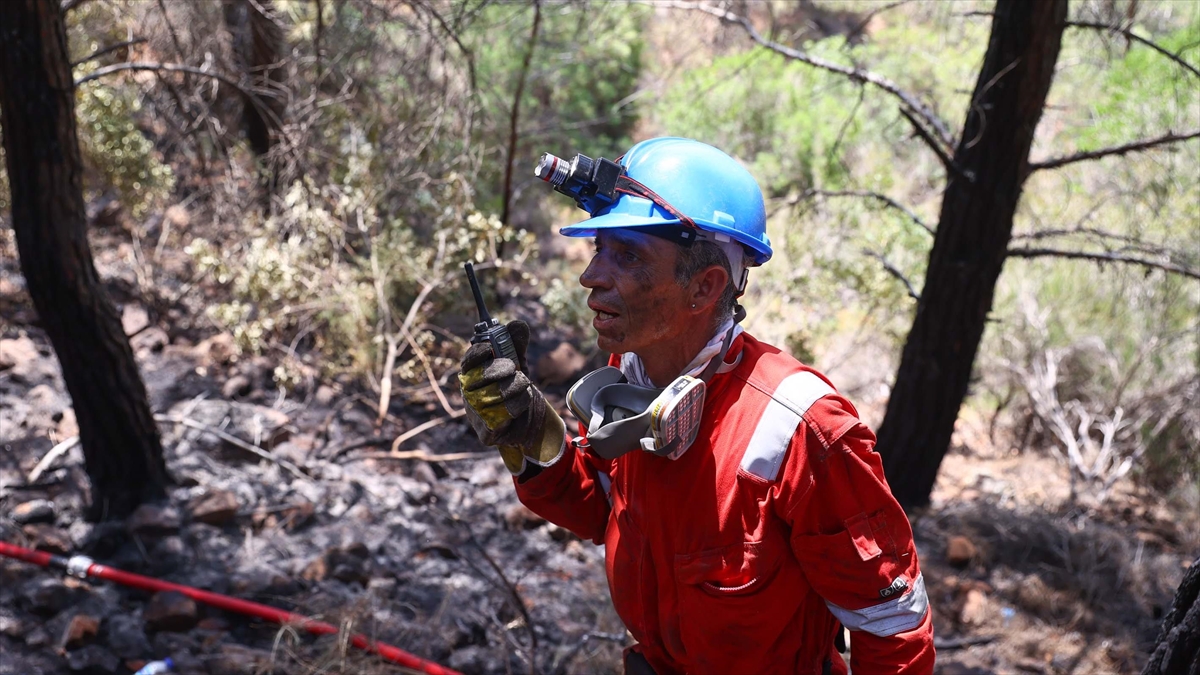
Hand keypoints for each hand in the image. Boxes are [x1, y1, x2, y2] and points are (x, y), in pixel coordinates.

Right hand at [458, 321, 565, 474]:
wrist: (529, 421)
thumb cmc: (517, 388)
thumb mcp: (519, 363)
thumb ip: (516, 344)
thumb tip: (517, 324)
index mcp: (473, 375)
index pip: (468, 362)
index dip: (476, 354)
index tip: (488, 348)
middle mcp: (469, 394)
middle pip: (477, 379)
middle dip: (499, 370)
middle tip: (515, 368)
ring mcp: (476, 414)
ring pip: (489, 397)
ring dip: (513, 388)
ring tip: (524, 385)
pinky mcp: (486, 432)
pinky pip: (499, 417)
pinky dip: (517, 406)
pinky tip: (524, 402)